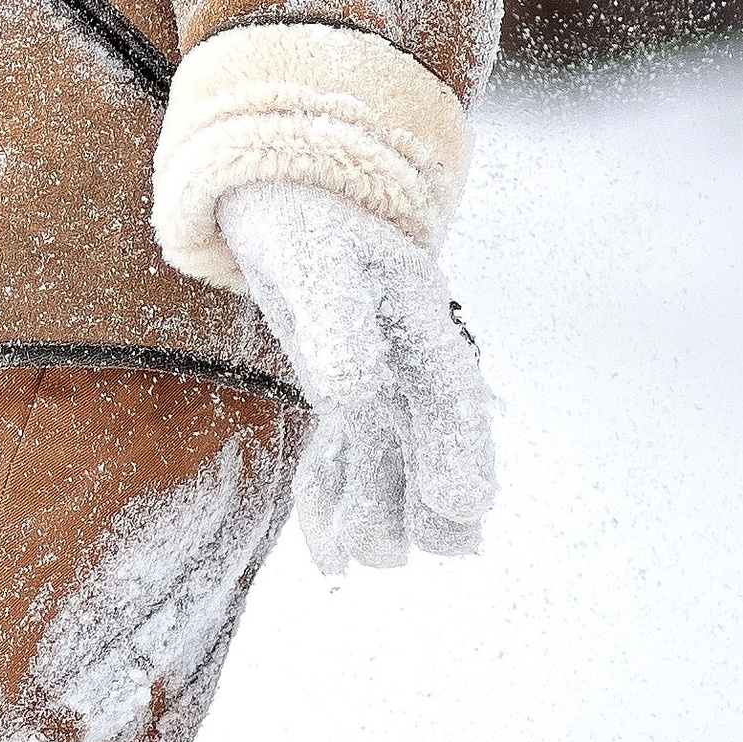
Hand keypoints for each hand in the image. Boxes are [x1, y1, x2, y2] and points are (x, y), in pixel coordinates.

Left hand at [215, 181, 494, 576]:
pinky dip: (333, 505)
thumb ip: (335, 319)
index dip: (461, 447)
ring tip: (358, 556)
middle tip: (397, 547)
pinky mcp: (342, 395)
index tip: (462, 506)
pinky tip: (327, 556)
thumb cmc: (299, 213)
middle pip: (432, 442)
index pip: (450, 388)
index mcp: (416, 310)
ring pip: (390, 461)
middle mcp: (407, 352)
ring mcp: (377, 376)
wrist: (280, 184)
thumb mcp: (309, 254)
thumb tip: (356, 394)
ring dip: (378, 512)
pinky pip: (345, 459)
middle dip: (421, 501)